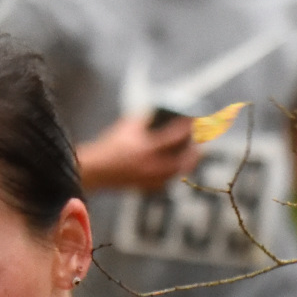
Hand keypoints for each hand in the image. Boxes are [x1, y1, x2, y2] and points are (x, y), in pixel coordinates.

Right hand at [75, 112, 196, 192]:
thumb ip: (147, 117)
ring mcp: (150, 179)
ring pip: (177, 173)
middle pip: (183, 160)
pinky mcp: (146, 187)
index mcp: (148, 148)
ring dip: (186, 163)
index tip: (194, 119)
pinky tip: (175, 168)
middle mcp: (152, 166)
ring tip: (192, 155)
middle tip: (200, 142)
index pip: (176, 136)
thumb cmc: (110, 144)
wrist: (96, 170)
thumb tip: (163, 110)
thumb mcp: (128, 125)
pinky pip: (166, 182)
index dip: (188, 126)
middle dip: (194, 150)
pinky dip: (173, 174)